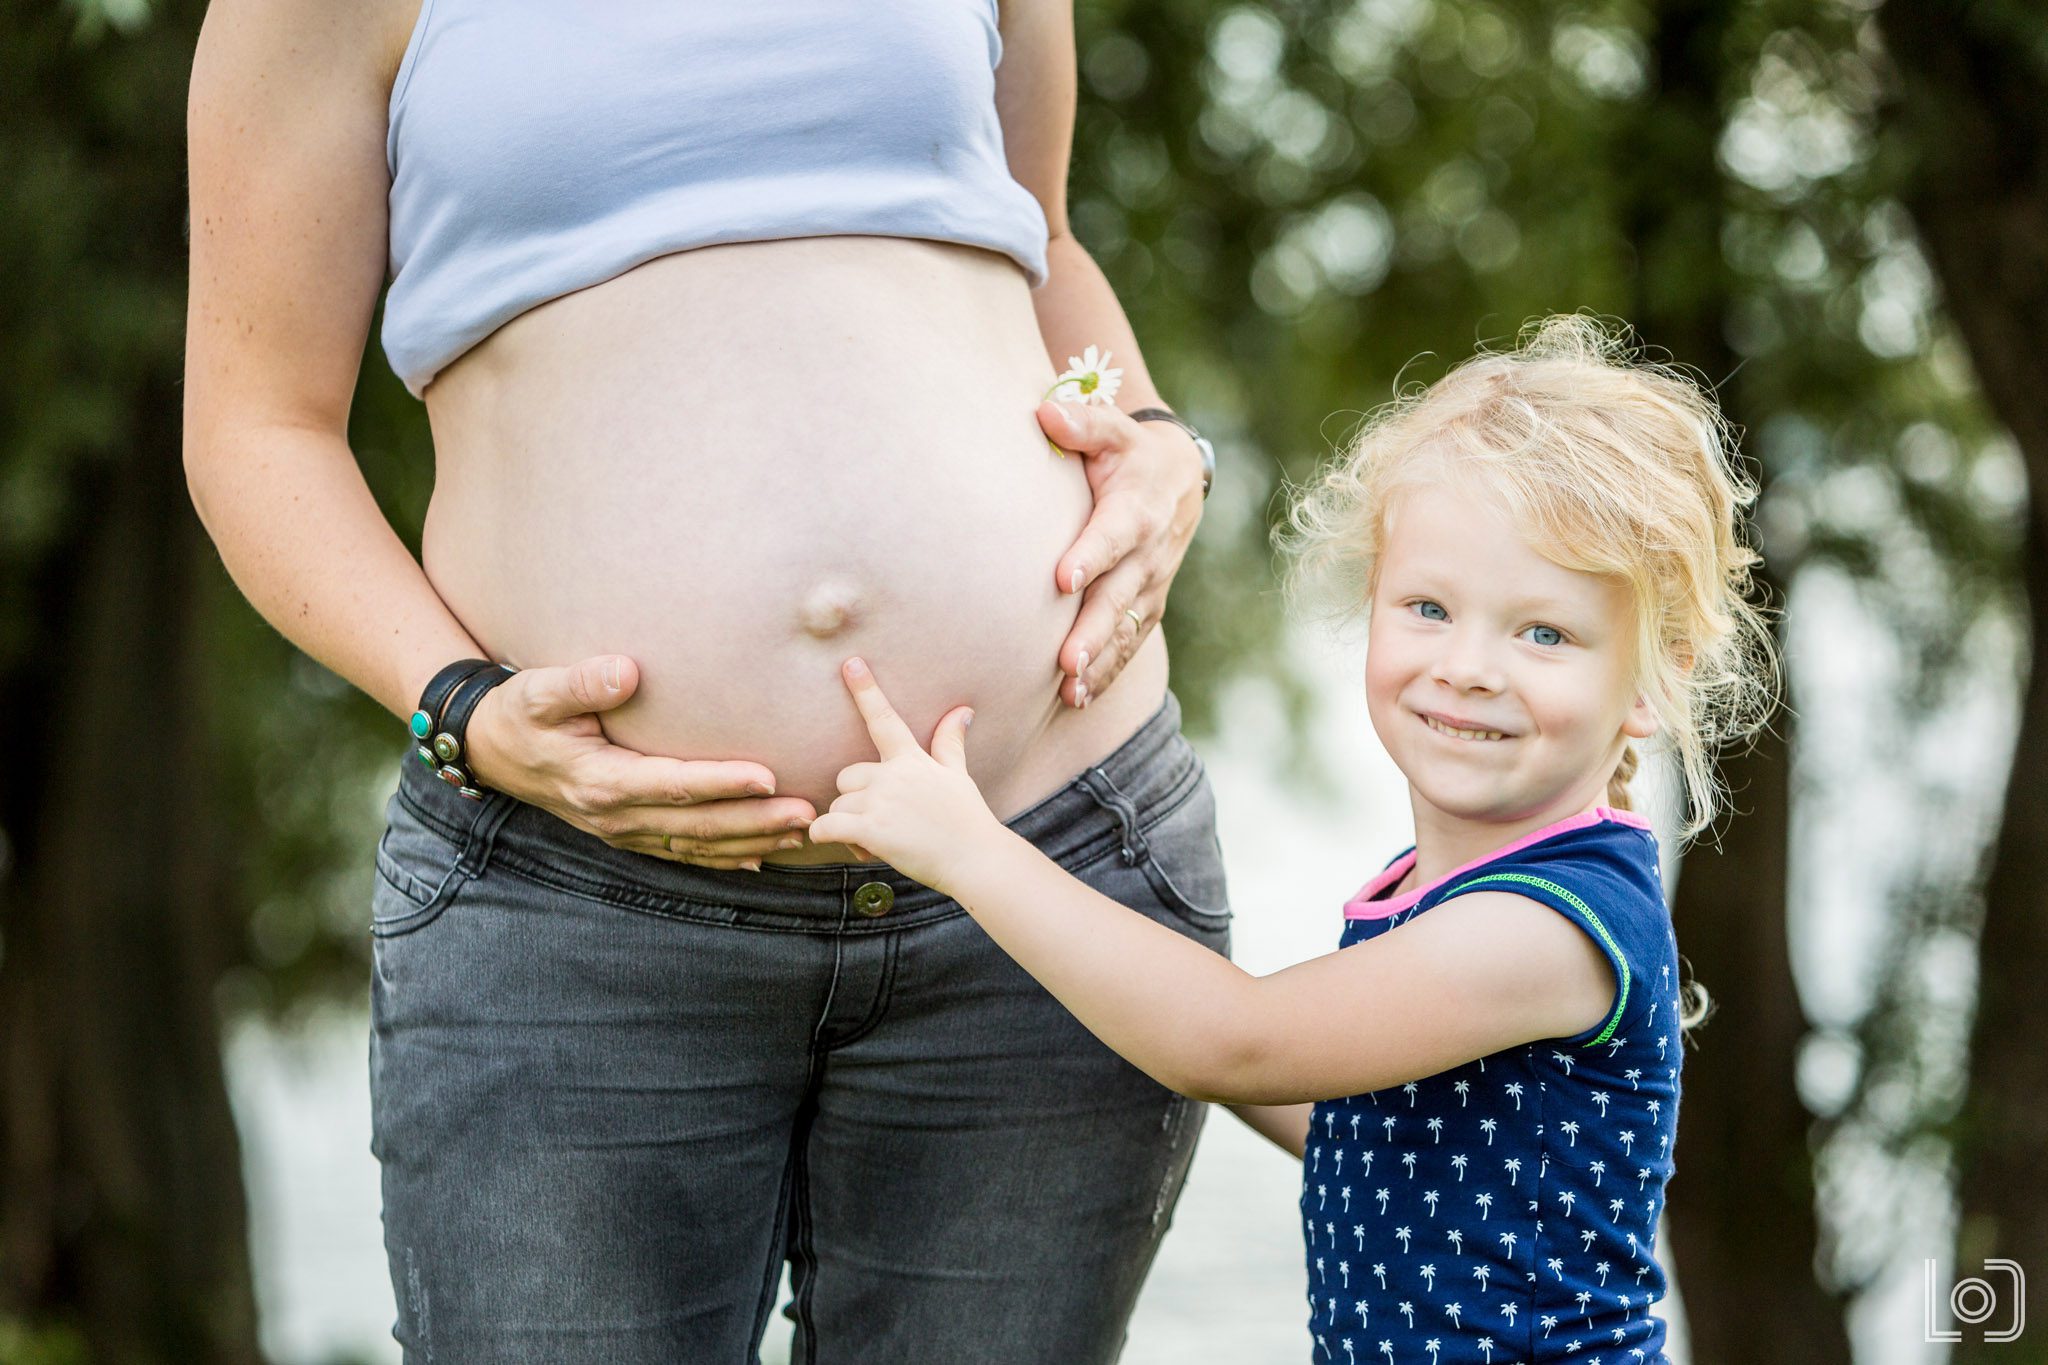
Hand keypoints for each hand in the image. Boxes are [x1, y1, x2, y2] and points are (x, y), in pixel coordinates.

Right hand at [460, 654, 815, 870]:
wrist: (491, 750)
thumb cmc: (520, 713)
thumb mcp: (539, 691)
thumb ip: (581, 682)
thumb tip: (625, 670)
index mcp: (600, 780)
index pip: (674, 785)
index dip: (722, 782)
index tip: (768, 775)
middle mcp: (616, 815)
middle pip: (697, 824)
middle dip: (756, 820)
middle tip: (808, 812)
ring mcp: (623, 831)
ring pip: (697, 845)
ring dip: (751, 841)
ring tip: (802, 832)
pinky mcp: (628, 833)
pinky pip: (683, 853)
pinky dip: (724, 858)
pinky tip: (762, 856)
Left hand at [805, 657, 999, 891]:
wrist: (976, 859)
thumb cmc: (967, 819)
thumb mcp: (959, 776)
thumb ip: (950, 742)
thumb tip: (963, 710)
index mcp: (911, 759)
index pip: (884, 718)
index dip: (866, 690)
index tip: (850, 663)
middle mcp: (892, 775)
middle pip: (846, 776)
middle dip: (855, 799)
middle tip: (883, 822)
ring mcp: (880, 801)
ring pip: (838, 806)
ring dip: (849, 825)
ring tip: (880, 842)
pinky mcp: (871, 830)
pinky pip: (826, 827)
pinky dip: (828, 838)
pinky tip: (856, 849)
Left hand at [1039, 399, 1204, 708]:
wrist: (1178, 477)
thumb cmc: (1127, 452)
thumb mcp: (1112, 429)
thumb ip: (1082, 423)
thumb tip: (1045, 414)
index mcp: (1136, 509)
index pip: (1113, 535)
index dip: (1091, 556)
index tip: (1063, 579)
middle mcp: (1148, 553)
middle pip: (1119, 595)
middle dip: (1094, 629)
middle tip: (1066, 659)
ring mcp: (1151, 585)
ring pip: (1126, 628)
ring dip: (1100, 661)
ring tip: (1070, 689)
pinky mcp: (1148, 606)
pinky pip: (1130, 643)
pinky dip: (1108, 672)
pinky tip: (1078, 697)